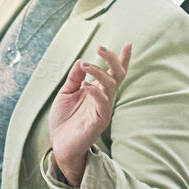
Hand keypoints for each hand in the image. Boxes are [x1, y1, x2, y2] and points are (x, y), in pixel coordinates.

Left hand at [49, 43, 130, 186]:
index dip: (122, 59)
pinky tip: (85, 85)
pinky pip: (103, 103)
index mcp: (99, 91)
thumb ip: (75, 77)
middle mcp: (105, 99)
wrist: (59, 144)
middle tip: (100, 48)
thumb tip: (83, 60)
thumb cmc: (64, 119)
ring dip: (99, 72)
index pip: (114, 73)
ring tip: (86, 64)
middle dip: (112, 60)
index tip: (129, 44)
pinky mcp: (99, 122)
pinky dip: (95, 91)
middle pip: (117, 76)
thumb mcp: (66, 92)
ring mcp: (103, 110)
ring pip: (111, 86)